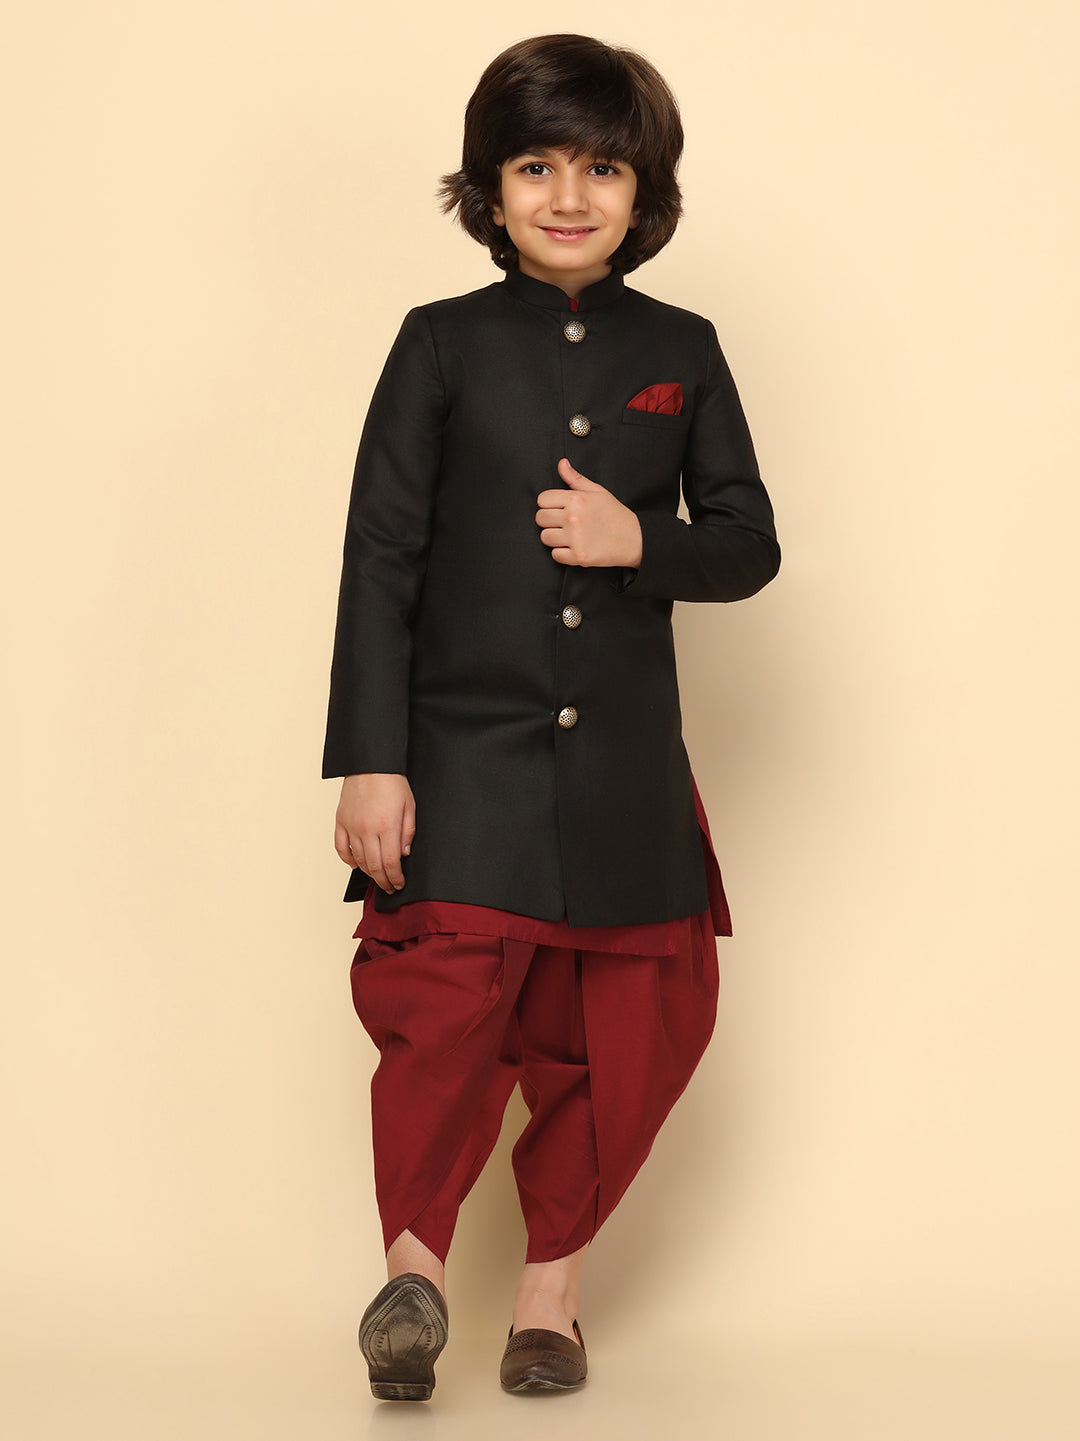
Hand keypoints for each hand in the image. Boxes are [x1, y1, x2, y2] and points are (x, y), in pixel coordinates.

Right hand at [334, 773, 415, 893]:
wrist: (370, 764)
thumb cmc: (392, 782)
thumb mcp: (410, 807)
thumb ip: (408, 832)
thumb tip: (404, 854)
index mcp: (387, 827)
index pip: (391, 863)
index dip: (396, 878)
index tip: (399, 884)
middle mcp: (367, 830)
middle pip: (375, 866)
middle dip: (384, 881)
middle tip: (390, 887)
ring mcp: (352, 827)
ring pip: (359, 859)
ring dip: (369, 873)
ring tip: (377, 877)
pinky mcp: (341, 821)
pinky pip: (341, 847)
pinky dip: (348, 859)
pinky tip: (356, 864)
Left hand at [536, 458, 642, 567]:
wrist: (635, 539)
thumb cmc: (615, 514)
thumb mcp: (597, 491)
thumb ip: (575, 478)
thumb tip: (561, 463)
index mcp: (576, 499)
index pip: (542, 499)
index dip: (549, 504)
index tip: (559, 509)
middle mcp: (573, 517)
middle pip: (540, 518)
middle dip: (549, 520)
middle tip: (564, 523)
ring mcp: (575, 538)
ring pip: (545, 537)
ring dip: (554, 538)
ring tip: (569, 536)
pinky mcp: (578, 556)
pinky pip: (555, 555)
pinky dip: (562, 554)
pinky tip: (574, 547)